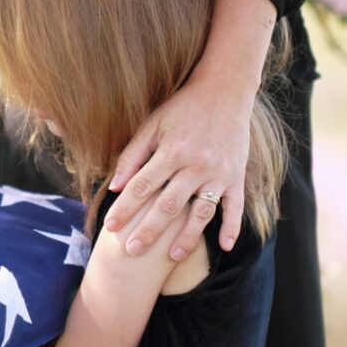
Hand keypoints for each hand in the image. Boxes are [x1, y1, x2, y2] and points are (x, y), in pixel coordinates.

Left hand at [104, 0, 275, 261]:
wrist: (224, 90)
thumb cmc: (181, 107)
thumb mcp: (152, 124)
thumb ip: (133, 155)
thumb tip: (114, 186)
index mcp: (171, 152)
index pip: (142, 187)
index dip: (124, 208)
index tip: (110, 227)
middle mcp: (196, 166)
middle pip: (167, 206)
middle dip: (148, 230)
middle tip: (131, 251)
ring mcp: (218, 173)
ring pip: (200, 212)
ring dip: (186, 237)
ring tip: (170, 257)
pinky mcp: (236, 176)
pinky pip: (235, 206)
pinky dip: (232, 226)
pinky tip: (224, 247)